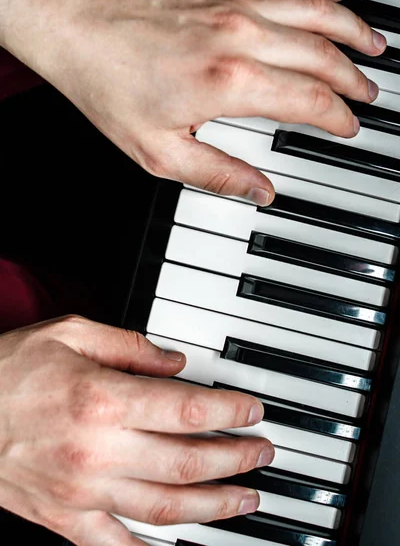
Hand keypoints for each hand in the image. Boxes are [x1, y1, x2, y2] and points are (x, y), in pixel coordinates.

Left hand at [0, 0, 385, 205]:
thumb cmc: (111, 87)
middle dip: (353, 78)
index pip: (308, 101)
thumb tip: (259, 192)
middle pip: (321, 55)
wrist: (77, 29)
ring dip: (352, 29)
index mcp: (229, 83)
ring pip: (315, 12)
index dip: (336, 117)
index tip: (348, 127)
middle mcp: (241, 37)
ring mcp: (235, 6)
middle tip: (370, 93)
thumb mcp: (160, 153)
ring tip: (376, 45)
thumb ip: (218, 174)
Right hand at [0, 315, 272, 545]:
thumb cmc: (9, 371)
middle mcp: (97, 452)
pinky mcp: (64, 520)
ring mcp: (82, 493)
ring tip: (246, 499)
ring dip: (215, 506)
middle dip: (236, 459)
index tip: (252, 412)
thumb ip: (129, 346)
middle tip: (262, 453)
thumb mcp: (70, 333)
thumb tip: (175, 363)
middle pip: (187, 462)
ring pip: (166, 509)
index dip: (230, 412)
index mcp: (102, 400)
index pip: (187, 410)